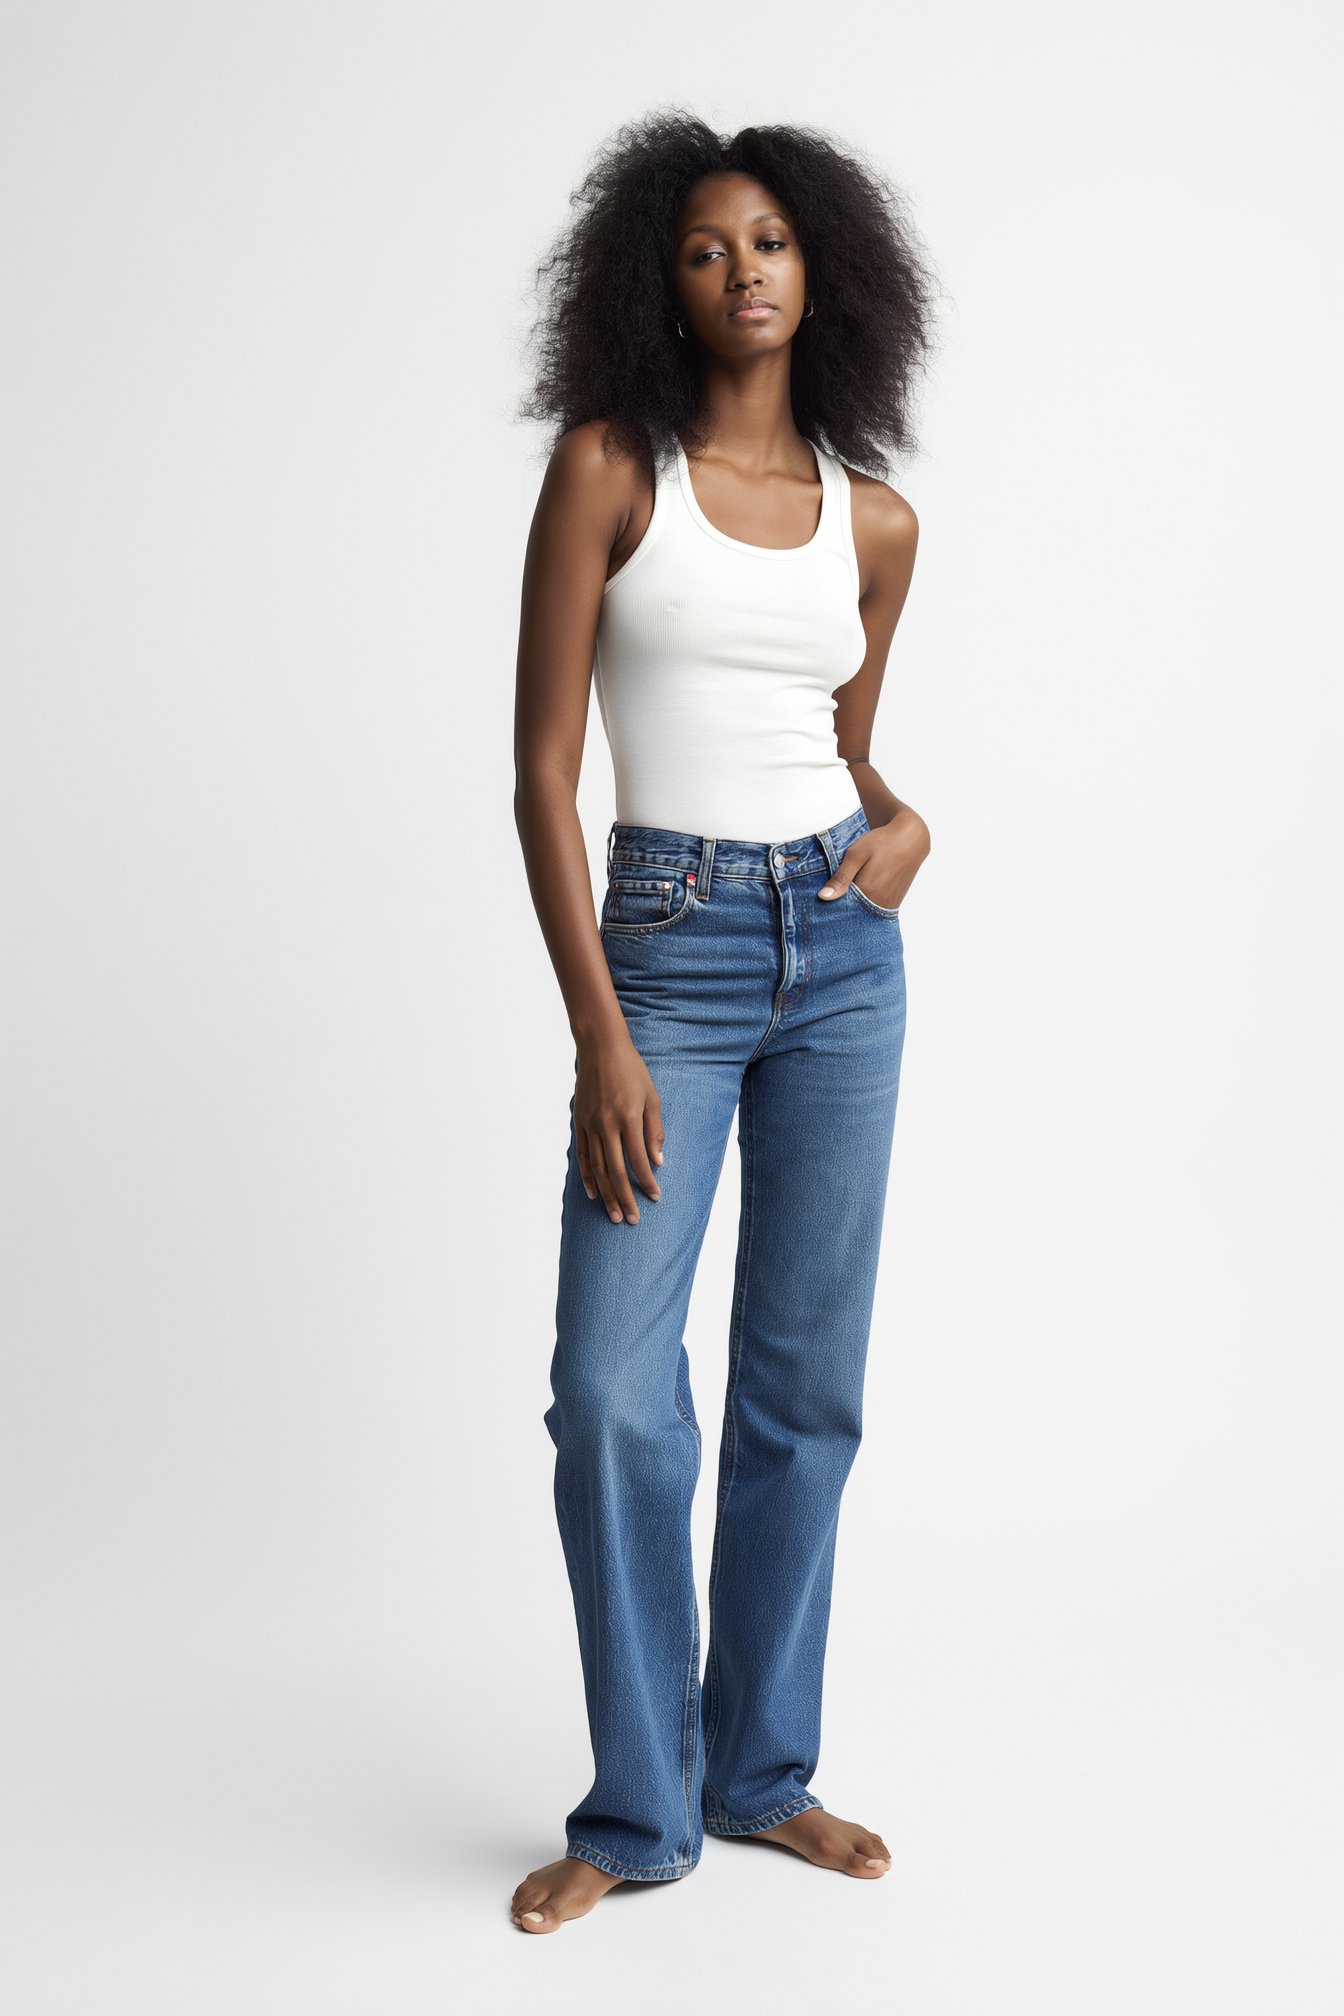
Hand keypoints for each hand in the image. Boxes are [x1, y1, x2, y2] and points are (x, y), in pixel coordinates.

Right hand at [574, 1030, 663, 1224]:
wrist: (601, 1048)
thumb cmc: (632, 1071)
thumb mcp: (652, 1097)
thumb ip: (655, 1131)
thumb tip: (657, 1162)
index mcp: (629, 1118)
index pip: (639, 1160)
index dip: (647, 1182)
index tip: (655, 1198)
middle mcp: (607, 1125)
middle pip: (616, 1171)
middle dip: (625, 1198)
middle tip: (631, 1220)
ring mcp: (590, 1125)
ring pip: (597, 1168)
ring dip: (607, 1194)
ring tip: (613, 1215)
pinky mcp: (579, 1123)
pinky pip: (582, 1155)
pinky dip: (586, 1177)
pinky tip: (593, 1194)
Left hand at [818, 807, 929, 910]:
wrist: (911, 838)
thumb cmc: (882, 842)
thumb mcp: (856, 854)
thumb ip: (841, 878)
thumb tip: (823, 897)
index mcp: (867, 890)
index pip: (840, 908)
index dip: (829, 905)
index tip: (821, 899)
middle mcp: (879, 902)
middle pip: (853, 914)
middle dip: (841, 908)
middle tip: (834, 894)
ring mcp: (889, 904)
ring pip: (864, 914)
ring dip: (854, 907)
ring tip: (848, 891)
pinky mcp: (894, 903)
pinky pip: (874, 911)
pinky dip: (865, 906)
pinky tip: (860, 894)